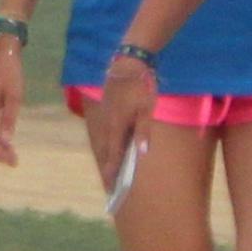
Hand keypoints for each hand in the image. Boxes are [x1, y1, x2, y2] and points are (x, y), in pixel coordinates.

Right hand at [86, 55, 159, 196]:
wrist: (128, 63)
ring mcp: (105, 115)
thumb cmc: (141, 86)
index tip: (112, 187)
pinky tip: (110, 147)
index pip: (113, 155)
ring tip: (109, 172)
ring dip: (107, 157)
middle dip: (108, 169)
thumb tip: (141, 154)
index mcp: (116, 126)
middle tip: (110, 186)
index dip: (113, 172)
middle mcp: (107, 123)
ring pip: (104, 141)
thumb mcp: (147, 110)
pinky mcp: (106, 109)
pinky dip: (107, 144)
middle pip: (106, 151)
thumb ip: (143, 132)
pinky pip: (105, 132)